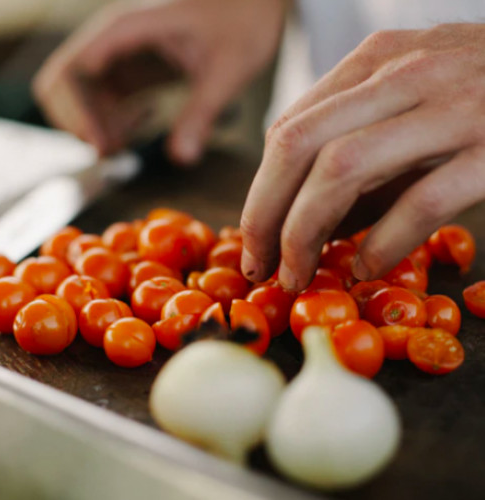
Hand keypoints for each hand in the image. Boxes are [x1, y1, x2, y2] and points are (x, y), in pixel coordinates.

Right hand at [33, 0, 286, 162]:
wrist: (255, 2)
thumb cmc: (245, 18)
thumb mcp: (226, 69)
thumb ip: (201, 113)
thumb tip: (182, 157)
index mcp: (127, 29)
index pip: (74, 70)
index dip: (77, 113)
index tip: (103, 146)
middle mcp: (115, 39)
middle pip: (66, 83)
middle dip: (80, 123)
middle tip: (112, 153)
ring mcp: (123, 52)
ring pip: (83, 94)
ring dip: (95, 126)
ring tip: (126, 148)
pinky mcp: (135, 66)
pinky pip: (106, 97)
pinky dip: (112, 120)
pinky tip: (138, 128)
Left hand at [241, 23, 484, 289]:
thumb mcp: (411, 105)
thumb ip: (359, 148)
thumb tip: (308, 217)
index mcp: (377, 62)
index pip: (288, 130)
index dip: (259, 192)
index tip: (252, 238)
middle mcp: (405, 75)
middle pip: (298, 146)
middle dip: (265, 214)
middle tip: (259, 265)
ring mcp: (452, 107)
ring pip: (341, 168)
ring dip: (305, 232)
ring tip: (297, 274)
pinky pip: (418, 202)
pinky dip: (382, 243)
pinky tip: (367, 268)